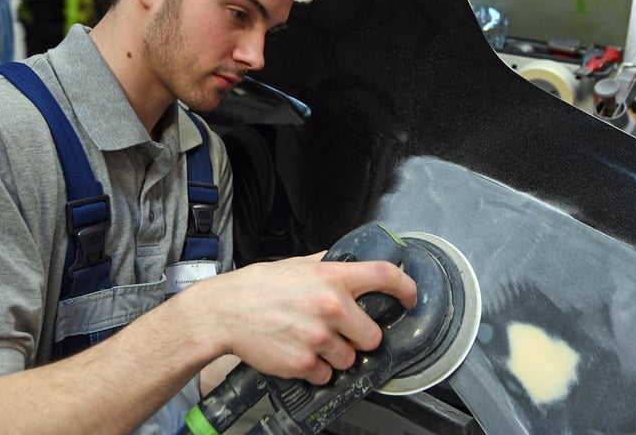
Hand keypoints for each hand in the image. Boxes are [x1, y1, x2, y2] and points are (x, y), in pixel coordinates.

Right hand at [193, 253, 416, 385]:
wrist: (224, 313)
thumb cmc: (257, 288)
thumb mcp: (296, 264)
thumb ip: (326, 264)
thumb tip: (350, 259)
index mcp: (331, 277)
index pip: (384, 276)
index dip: (406, 288)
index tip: (411, 298)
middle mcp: (330, 307)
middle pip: (372, 336)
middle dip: (360, 338)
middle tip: (340, 332)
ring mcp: (318, 338)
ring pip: (349, 359)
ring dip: (336, 356)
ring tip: (311, 342)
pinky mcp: (304, 363)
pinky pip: (326, 375)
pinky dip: (316, 370)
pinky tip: (298, 353)